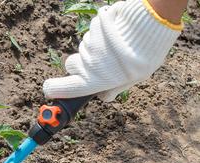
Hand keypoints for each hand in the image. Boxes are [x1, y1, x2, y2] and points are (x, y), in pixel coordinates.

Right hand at [43, 0, 181, 101]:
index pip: (63, 88)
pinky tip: (115, 33)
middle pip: (71, 64)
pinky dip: (101, 33)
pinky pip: (92, 32)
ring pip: (84, 47)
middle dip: (80, 64)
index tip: (49, 89)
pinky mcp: (93, 28)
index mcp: (92, 81)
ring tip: (115, 46)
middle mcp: (86, 64)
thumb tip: (104, 97)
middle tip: (98, 63)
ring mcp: (88, 45)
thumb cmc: (144, 58)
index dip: (54, 89)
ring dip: (94, 48)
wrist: (150, 27)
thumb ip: (115, 88)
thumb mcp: (132, 79)